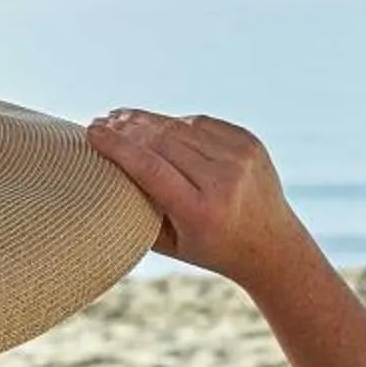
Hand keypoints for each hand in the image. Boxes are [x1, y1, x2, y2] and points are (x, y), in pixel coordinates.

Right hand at [86, 109, 321, 293]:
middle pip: (162, 141)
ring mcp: (240, 158)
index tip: (91, 131)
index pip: (149, 167)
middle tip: (101, 122)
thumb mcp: (170, 243)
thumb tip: (103, 172)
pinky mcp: (249, 142)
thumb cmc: (211, 248)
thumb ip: (139, 210)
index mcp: (201, 211)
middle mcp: (224, 181)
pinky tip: (157, 125)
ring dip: (147, 121)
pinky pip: (201, 123)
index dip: (117, 145)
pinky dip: (176, 123)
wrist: (273, 246)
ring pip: (180, 127)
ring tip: (121, 118)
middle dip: (126, 128)